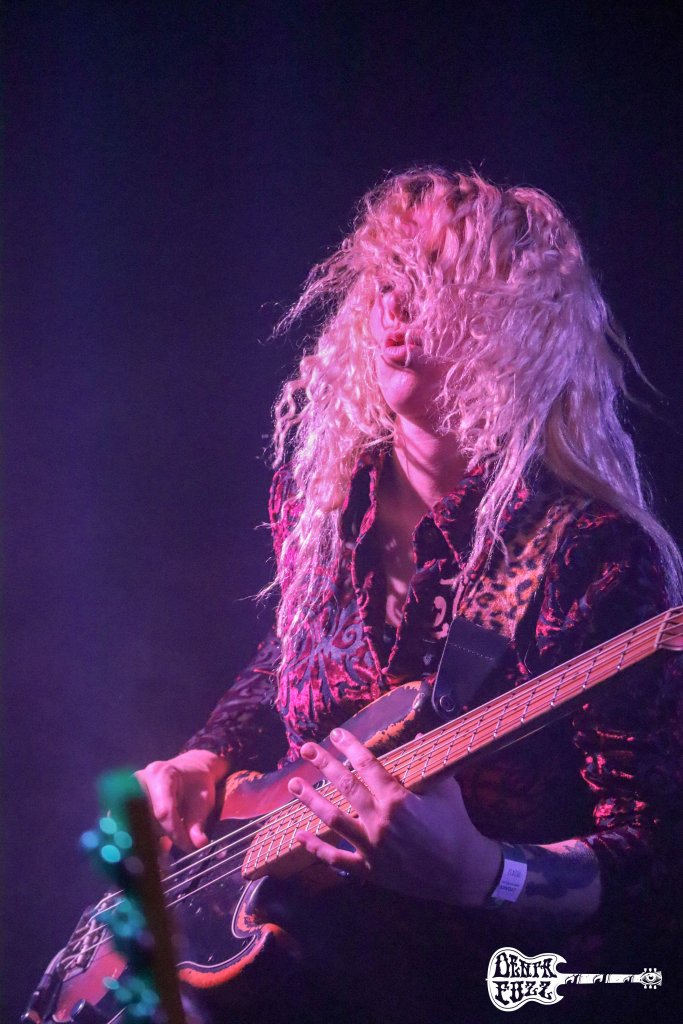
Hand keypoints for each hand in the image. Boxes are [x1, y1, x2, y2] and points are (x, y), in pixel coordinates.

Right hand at [136, 749, 228, 852]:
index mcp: (160, 774)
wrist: (188, 773)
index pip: (163, 810)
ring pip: (134, 827)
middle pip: (145, 820)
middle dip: (159, 840)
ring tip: (163, 854)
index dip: (174, 832)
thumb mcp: (203, 800)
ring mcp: (126, 794)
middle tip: (173, 855)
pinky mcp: (122, 807)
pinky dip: (140, 842)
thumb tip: (198, 844)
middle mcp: (137, 782)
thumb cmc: (195, 784)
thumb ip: (198, 823)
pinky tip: (153, 851)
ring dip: (147, 843)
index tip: (187, 846)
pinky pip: (127, 829)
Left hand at [287, 728, 500, 906]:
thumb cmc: (455, 825)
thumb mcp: (445, 788)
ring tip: (294, 785)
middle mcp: (380, 821)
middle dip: (324, 765)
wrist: (463, 872)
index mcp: (398, 799)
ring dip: (311, 801)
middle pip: (345, 787)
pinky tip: (299, 836)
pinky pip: (337, 859)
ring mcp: (372, 847)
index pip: (367, 765)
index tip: (336, 734)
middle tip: (306, 749)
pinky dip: (317, 848)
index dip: (349, 746)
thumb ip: (426, 761)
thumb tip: (415, 734)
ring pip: (334, 820)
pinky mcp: (369, 869)